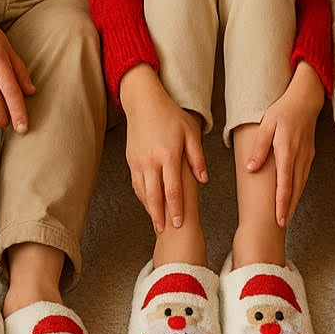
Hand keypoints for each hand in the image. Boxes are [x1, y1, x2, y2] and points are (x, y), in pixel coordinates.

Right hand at [120, 64, 206, 233]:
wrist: (143, 102)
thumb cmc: (170, 115)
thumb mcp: (190, 132)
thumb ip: (197, 157)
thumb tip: (203, 179)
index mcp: (168, 155)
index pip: (172, 189)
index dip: (176, 209)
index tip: (179, 224)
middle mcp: (151, 161)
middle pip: (154, 196)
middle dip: (159, 216)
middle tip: (163, 231)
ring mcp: (138, 161)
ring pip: (142, 192)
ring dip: (149, 208)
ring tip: (156, 221)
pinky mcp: (131, 160)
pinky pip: (136, 183)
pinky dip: (142, 196)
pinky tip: (148, 202)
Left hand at [244, 60, 324, 227]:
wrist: (307, 98)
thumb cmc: (284, 110)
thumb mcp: (266, 124)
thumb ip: (259, 147)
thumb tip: (251, 169)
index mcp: (287, 150)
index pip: (284, 183)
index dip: (282, 203)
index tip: (279, 219)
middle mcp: (299, 156)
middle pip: (295, 188)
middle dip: (289, 208)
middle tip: (281, 225)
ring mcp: (306, 156)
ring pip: (301, 183)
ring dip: (294, 201)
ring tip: (286, 215)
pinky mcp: (309, 154)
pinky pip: (304, 176)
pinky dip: (298, 189)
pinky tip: (293, 195)